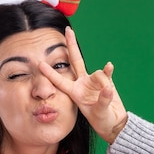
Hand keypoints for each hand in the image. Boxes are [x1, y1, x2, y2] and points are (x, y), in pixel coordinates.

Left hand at [39, 26, 127, 143]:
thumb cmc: (102, 121)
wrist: (115, 123)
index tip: (39, 64)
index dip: (50, 73)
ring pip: (96, 73)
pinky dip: (108, 70)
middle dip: (71, 45)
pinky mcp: (107, 81)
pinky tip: (109, 66)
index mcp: (75, 93)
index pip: (60, 81)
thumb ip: (103, 100)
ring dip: (102, 81)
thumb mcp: (100, 113)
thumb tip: (107, 88)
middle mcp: (82, 84)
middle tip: (68, 30)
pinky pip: (107, 72)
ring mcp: (94, 82)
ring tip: (106, 93)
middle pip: (75, 60)